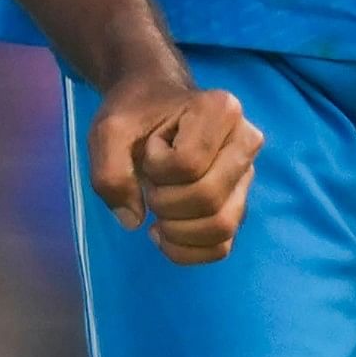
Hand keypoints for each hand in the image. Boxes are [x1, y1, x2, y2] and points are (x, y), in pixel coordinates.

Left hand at [87, 81, 260, 264]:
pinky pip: (221, 246)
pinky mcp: (239, 204)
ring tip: (157, 206)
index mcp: (221, 110)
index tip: (149, 148)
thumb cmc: (135, 114)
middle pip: (208, 198)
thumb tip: (134, 222)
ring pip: (221, 227)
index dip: (157, 167)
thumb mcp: (108, 132)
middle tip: (150, 181)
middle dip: (165, 201)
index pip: (188, 164)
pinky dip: (187, 250)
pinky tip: (164, 235)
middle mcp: (246, 142)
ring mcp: (246, 177)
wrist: (150, 106)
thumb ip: (110, 173)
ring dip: (176, 229)